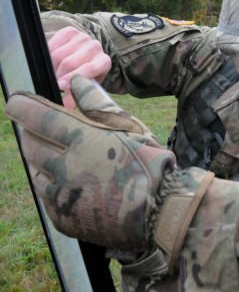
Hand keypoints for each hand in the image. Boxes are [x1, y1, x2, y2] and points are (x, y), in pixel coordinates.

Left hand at [5, 75, 174, 250]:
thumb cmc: (150, 163)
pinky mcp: (64, 219)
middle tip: (36, 128)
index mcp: (84, 140)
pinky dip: (51, 186)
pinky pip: (47, 198)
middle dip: (30, 133)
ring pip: (35, 172)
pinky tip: (68, 182)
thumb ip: (98, 103)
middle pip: (32, 145)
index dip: (22, 107)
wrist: (161, 210)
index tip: (14, 102)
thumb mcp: (130, 127)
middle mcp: (67, 167)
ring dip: (39, 160)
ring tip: (55, 155)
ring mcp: (63, 197)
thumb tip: (76, 81)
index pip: (40, 118)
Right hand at [48, 27, 111, 107]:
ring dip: (52, 66)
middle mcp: (95, 47)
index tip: (61, 86)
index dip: (74, 77)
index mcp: (104, 61)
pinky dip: (48, 52)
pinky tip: (50, 61)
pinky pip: (54, 42)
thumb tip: (66, 106)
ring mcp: (83, 38)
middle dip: (59, 75)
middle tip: (53, 83)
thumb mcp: (85, 85)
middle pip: (70, 62)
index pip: (90, 69)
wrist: (85, 55)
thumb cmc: (86, 74)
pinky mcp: (71, 31)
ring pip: (59, 54)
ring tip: (53, 73)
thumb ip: (78, 94)